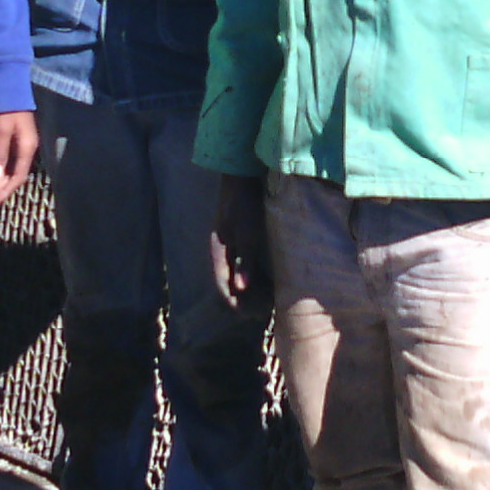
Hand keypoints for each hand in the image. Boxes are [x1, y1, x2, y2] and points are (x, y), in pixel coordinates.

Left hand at [0, 109, 38, 205]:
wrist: (9, 85)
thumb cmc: (6, 107)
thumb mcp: (2, 130)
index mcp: (27, 148)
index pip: (17, 177)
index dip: (4, 191)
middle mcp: (26, 150)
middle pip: (12, 176)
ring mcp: (19, 145)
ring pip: (7, 170)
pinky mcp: (11, 141)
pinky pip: (4, 162)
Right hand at [210, 172, 268, 307]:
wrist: (242, 176)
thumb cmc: (244, 204)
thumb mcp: (246, 233)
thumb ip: (244, 260)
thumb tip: (240, 288)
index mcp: (218, 253)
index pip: (224, 289)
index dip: (238, 305)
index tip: (256, 314)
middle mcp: (222, 253)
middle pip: (231, 286)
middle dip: (247, 301)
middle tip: (267, 309)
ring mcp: (230, 246)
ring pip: (238, 277)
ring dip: (252, 290)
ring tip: (272, 297)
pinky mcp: (240, 240)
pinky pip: (245, 266)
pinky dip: (256, 277)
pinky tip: (271, 278)